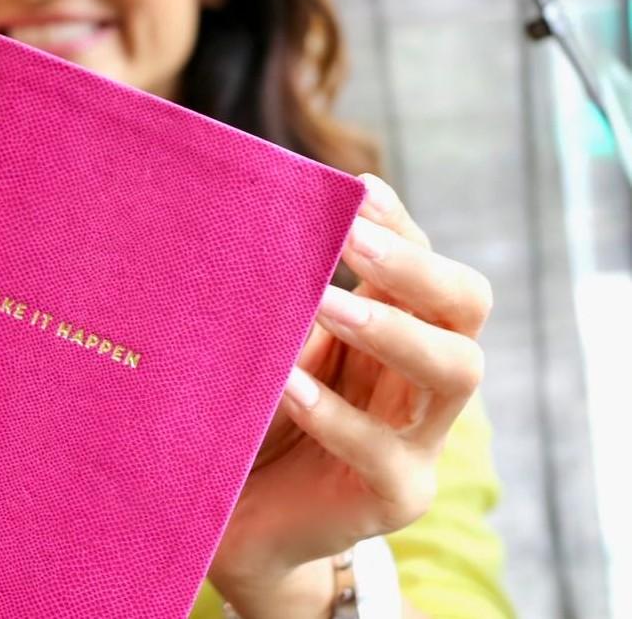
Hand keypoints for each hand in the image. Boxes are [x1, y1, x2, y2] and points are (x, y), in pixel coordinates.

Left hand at [207, 174, 491, 615]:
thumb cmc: (259, 415)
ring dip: (391, 328)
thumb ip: (289, 296)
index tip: (355, 190)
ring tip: (324, 302)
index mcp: (397, 330)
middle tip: (352, 238)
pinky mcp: (396, 495)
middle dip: (414, 265)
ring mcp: (420, 439)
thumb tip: (268, 216)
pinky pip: (384, 452)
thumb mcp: (279, 345)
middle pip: (465, 305)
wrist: (244, 518)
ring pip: (454, 370)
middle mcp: (421, 377)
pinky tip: (290, 388)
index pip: (424, 263)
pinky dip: (336, 415)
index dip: (399, 225)